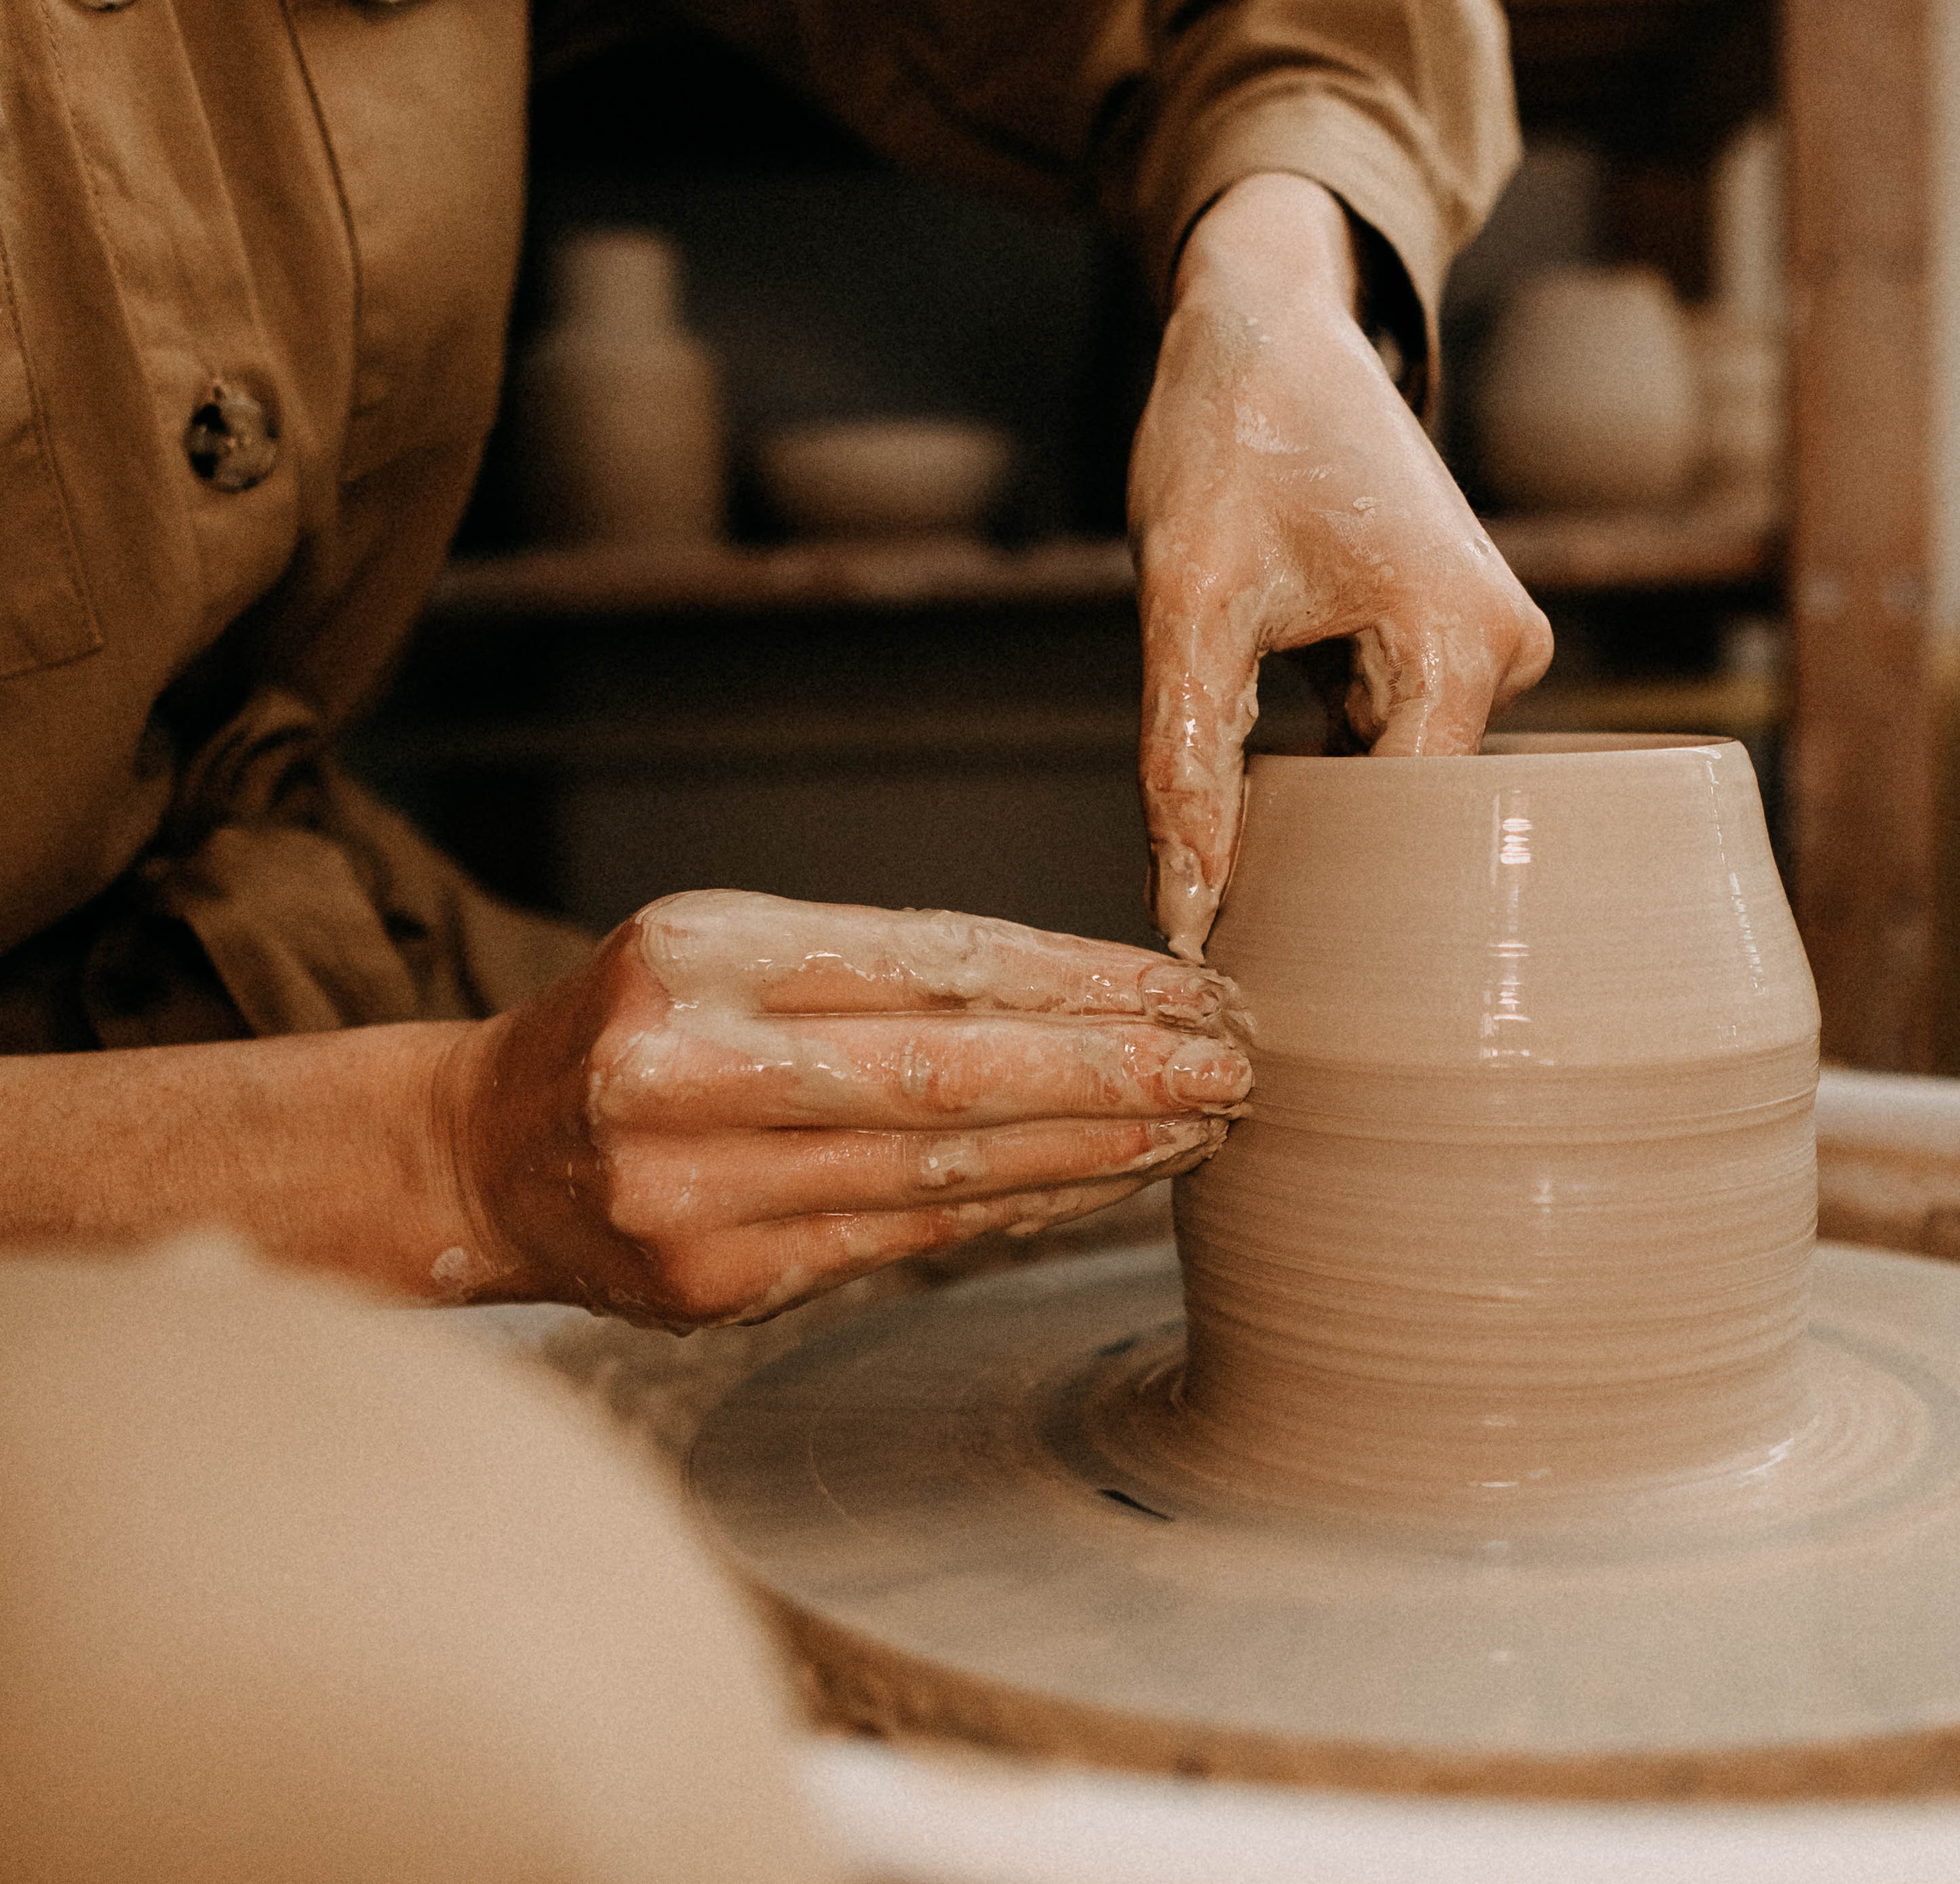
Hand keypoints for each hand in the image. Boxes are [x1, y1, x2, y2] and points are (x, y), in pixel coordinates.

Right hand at [441, 892, 1249, 1326]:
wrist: (486, 1155)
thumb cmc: (637, 1027)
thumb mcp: (725, 944)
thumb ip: (875, 964)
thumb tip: (1077, 996)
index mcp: (699, 954)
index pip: (931, 965)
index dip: (1074, 981)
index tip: (1186, 987)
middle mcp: (691, 1071)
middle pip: (952, 1073)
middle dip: (1112, 1072)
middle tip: (1235, 1063)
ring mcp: (698, 1192)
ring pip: (944, 1171)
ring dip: (1091, 1154)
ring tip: (1200, 1129)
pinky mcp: (716, 1288)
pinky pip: (907, 1246)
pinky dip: (1018, 1215)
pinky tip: (1102, 1192)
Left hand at [1130, 172, 1552, 960]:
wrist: (1267, 321)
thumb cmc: (1226, 435)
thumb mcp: (1185, 603)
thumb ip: (1184, 764)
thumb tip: (1185, 914)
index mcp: (1464, 647)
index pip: (1410, 837)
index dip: (1327, 900)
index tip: (1255, 969)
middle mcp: (1507, 652)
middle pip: (1413, 818)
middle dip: (1325, 865)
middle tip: (1227, 926)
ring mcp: (1487, 644)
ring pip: (1397, 781)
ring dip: (1321, 809)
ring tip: (1238, 843)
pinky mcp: (1451, 636)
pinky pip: (1391, 736)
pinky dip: (1324, 762)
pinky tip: (1263, 780)